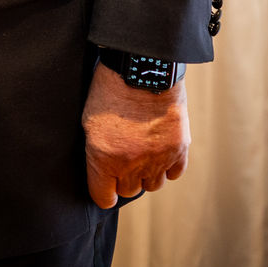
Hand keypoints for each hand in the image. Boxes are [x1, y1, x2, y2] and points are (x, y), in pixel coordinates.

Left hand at [81, 61, 189, 208]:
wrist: (141, 69)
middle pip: (129, 190)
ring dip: (146, 174)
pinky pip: (174, 173)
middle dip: (124, 180)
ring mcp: (157, 158)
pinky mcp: (179, 149)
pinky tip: (160, 153)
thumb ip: (96, 152)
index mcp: (104, 159)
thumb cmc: (109, 91)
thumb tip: (103, 171)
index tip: (106, 190)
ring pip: (153, 184)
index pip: (104, 197)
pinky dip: (168, 167)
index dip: (104, 194)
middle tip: (123, 163)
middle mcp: (132, 164)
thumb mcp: (89, 122)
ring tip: (142, 155)